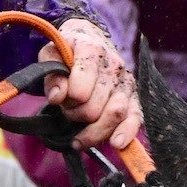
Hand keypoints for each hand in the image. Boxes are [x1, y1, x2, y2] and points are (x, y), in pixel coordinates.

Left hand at [43, 18, 142, 151]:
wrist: (90, 42)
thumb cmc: (67, 53)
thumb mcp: (51, 55)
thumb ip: (51, 75)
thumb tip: (57, 97)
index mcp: (92, 50)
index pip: (80, 89)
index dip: (67, 100)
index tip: (59, 98)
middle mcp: (114, 65)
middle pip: (93, 107)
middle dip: (75, 115)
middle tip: (68, 109)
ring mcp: (126, 82)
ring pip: (114, 115)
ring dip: (93, 130)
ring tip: (79, 135)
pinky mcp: (134, 98)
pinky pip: (135, 118)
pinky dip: (126, 133)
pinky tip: (116, 144)